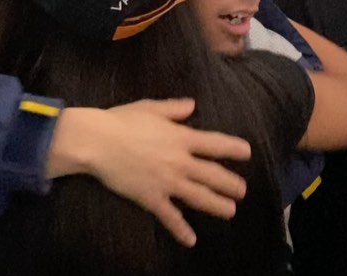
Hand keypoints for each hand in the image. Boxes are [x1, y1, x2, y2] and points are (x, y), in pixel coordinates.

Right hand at [48, 99, 250, 247]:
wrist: (99, 142)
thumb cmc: (123, 120)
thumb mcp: (151, 107)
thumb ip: (174, 108)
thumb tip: (192, 105)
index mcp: (181, 137)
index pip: (214, 144)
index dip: (233, 149)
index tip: (247, 153)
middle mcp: (180, 161)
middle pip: (212, 175)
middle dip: (231, 183)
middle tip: (243, 190)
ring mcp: (167, 182)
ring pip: (199, 197)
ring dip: (217, 205)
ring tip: (231, 211)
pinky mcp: (151, 198)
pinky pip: (170, 217)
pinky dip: (181, 230)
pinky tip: (190, 240)